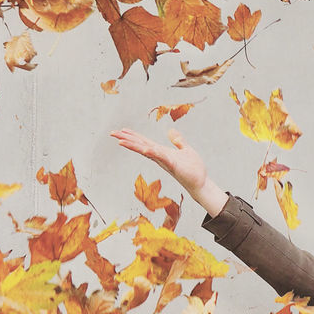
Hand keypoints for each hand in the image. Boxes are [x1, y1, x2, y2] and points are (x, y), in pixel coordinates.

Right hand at [108, 126, 224, 213]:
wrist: (201, 183)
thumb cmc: (194, 169)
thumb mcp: (186, 150)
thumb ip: (178, 141)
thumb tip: (171, 131)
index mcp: (162, 152)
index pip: (145, 142)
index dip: (133, 136)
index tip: (121, 130)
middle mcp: (160, 157)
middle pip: (141, 146)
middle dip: (127, 139)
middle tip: (112, 133)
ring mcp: (165, 161)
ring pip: (147, 151)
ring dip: (134, 146)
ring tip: (120, 140)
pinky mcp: (173, 165)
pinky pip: (162, 158)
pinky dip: (154, 153)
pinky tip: (146, 149)